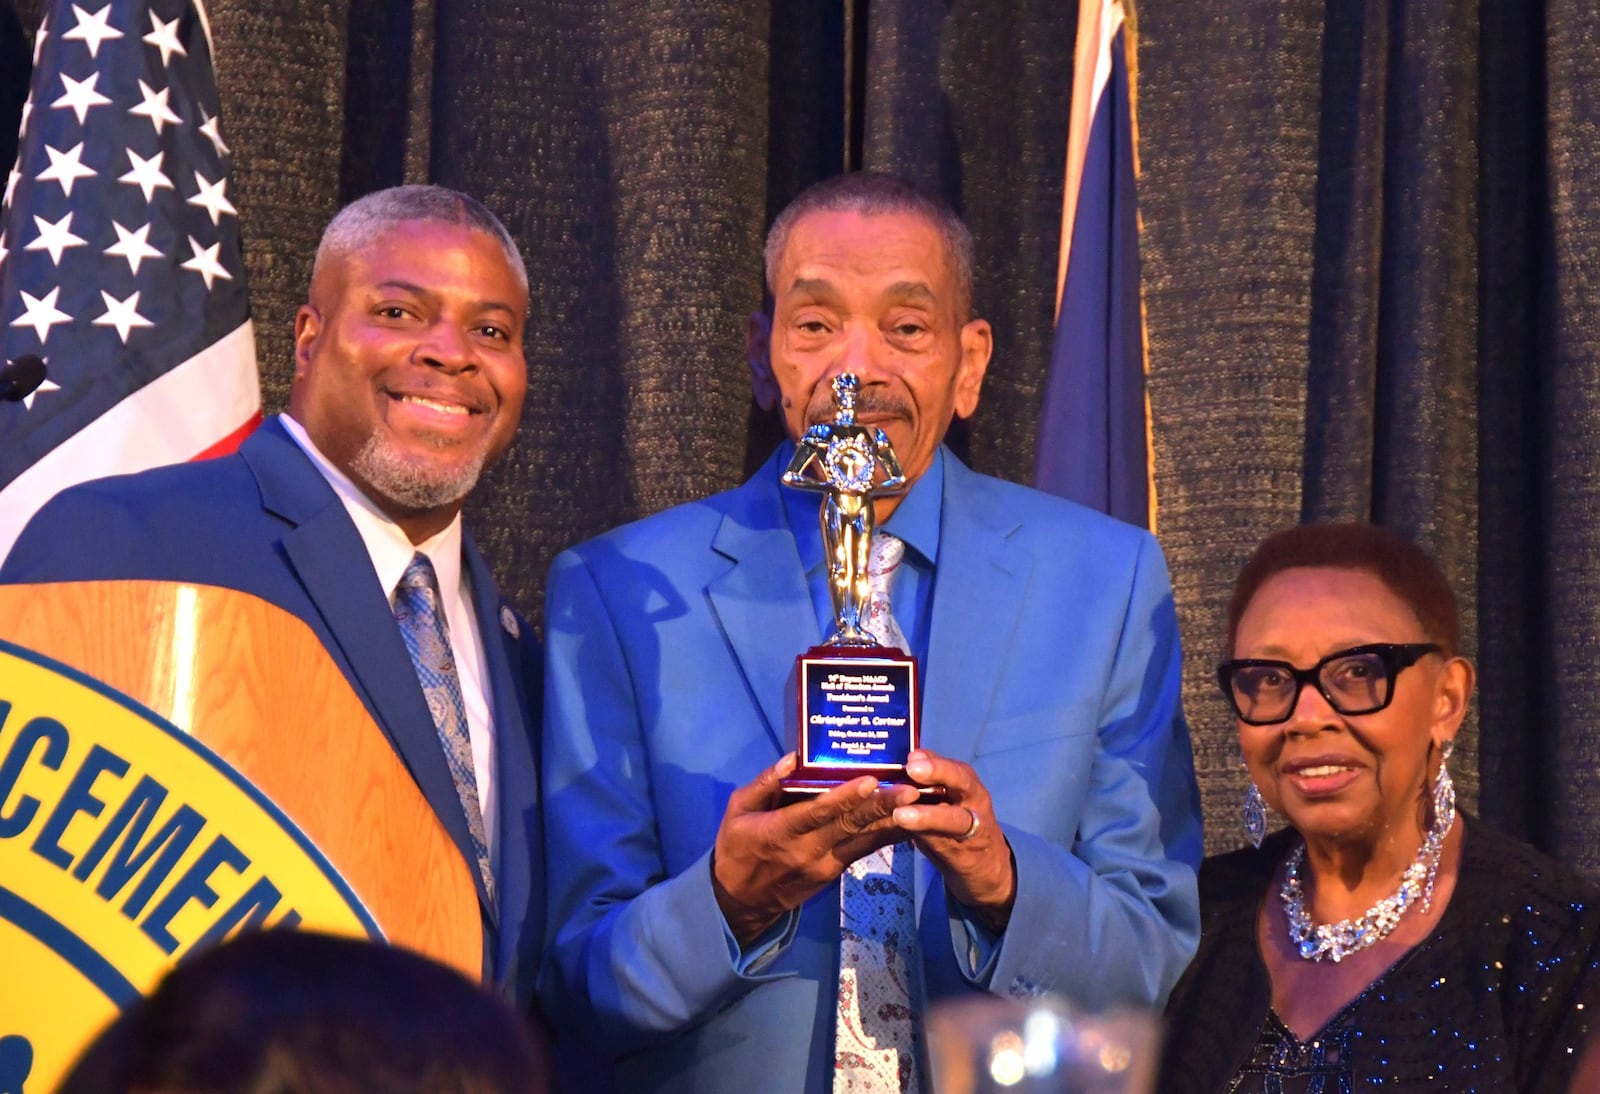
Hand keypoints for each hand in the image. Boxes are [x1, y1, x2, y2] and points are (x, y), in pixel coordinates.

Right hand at [711, 753, 918, 944]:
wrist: (741, 902)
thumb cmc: (736, 847)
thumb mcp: (738, 809)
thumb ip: (766, 783)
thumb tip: (793, 757)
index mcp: (780, 832)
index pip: (817, 813)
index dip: (844, 798)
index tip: (870, 781)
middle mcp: (808, 850)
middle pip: (849, 827)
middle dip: (882, 808)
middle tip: (911, 791)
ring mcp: (825, 865)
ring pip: (863, 841)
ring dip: (893, 822)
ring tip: (920, 803)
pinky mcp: (835, 873)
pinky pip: (864, 851)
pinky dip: (887, 836)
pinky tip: (910, 822)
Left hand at [894, 749, 1015, 931]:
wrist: (986, 865)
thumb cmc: (956, 821)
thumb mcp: (947, 796)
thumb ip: (928, 780)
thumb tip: (899, 761)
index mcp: (966, 781)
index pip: (951, 765)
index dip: (932, 760)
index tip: (911, 756)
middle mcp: (974, 799)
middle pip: (961, 781)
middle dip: (938, 773)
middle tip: (912, 770)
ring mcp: (974, 828)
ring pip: (953, 818)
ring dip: (927, 816)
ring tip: (901, 814)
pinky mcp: (966, 855)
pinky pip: (944, 844)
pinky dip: (926, 840)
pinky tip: (909, 837)